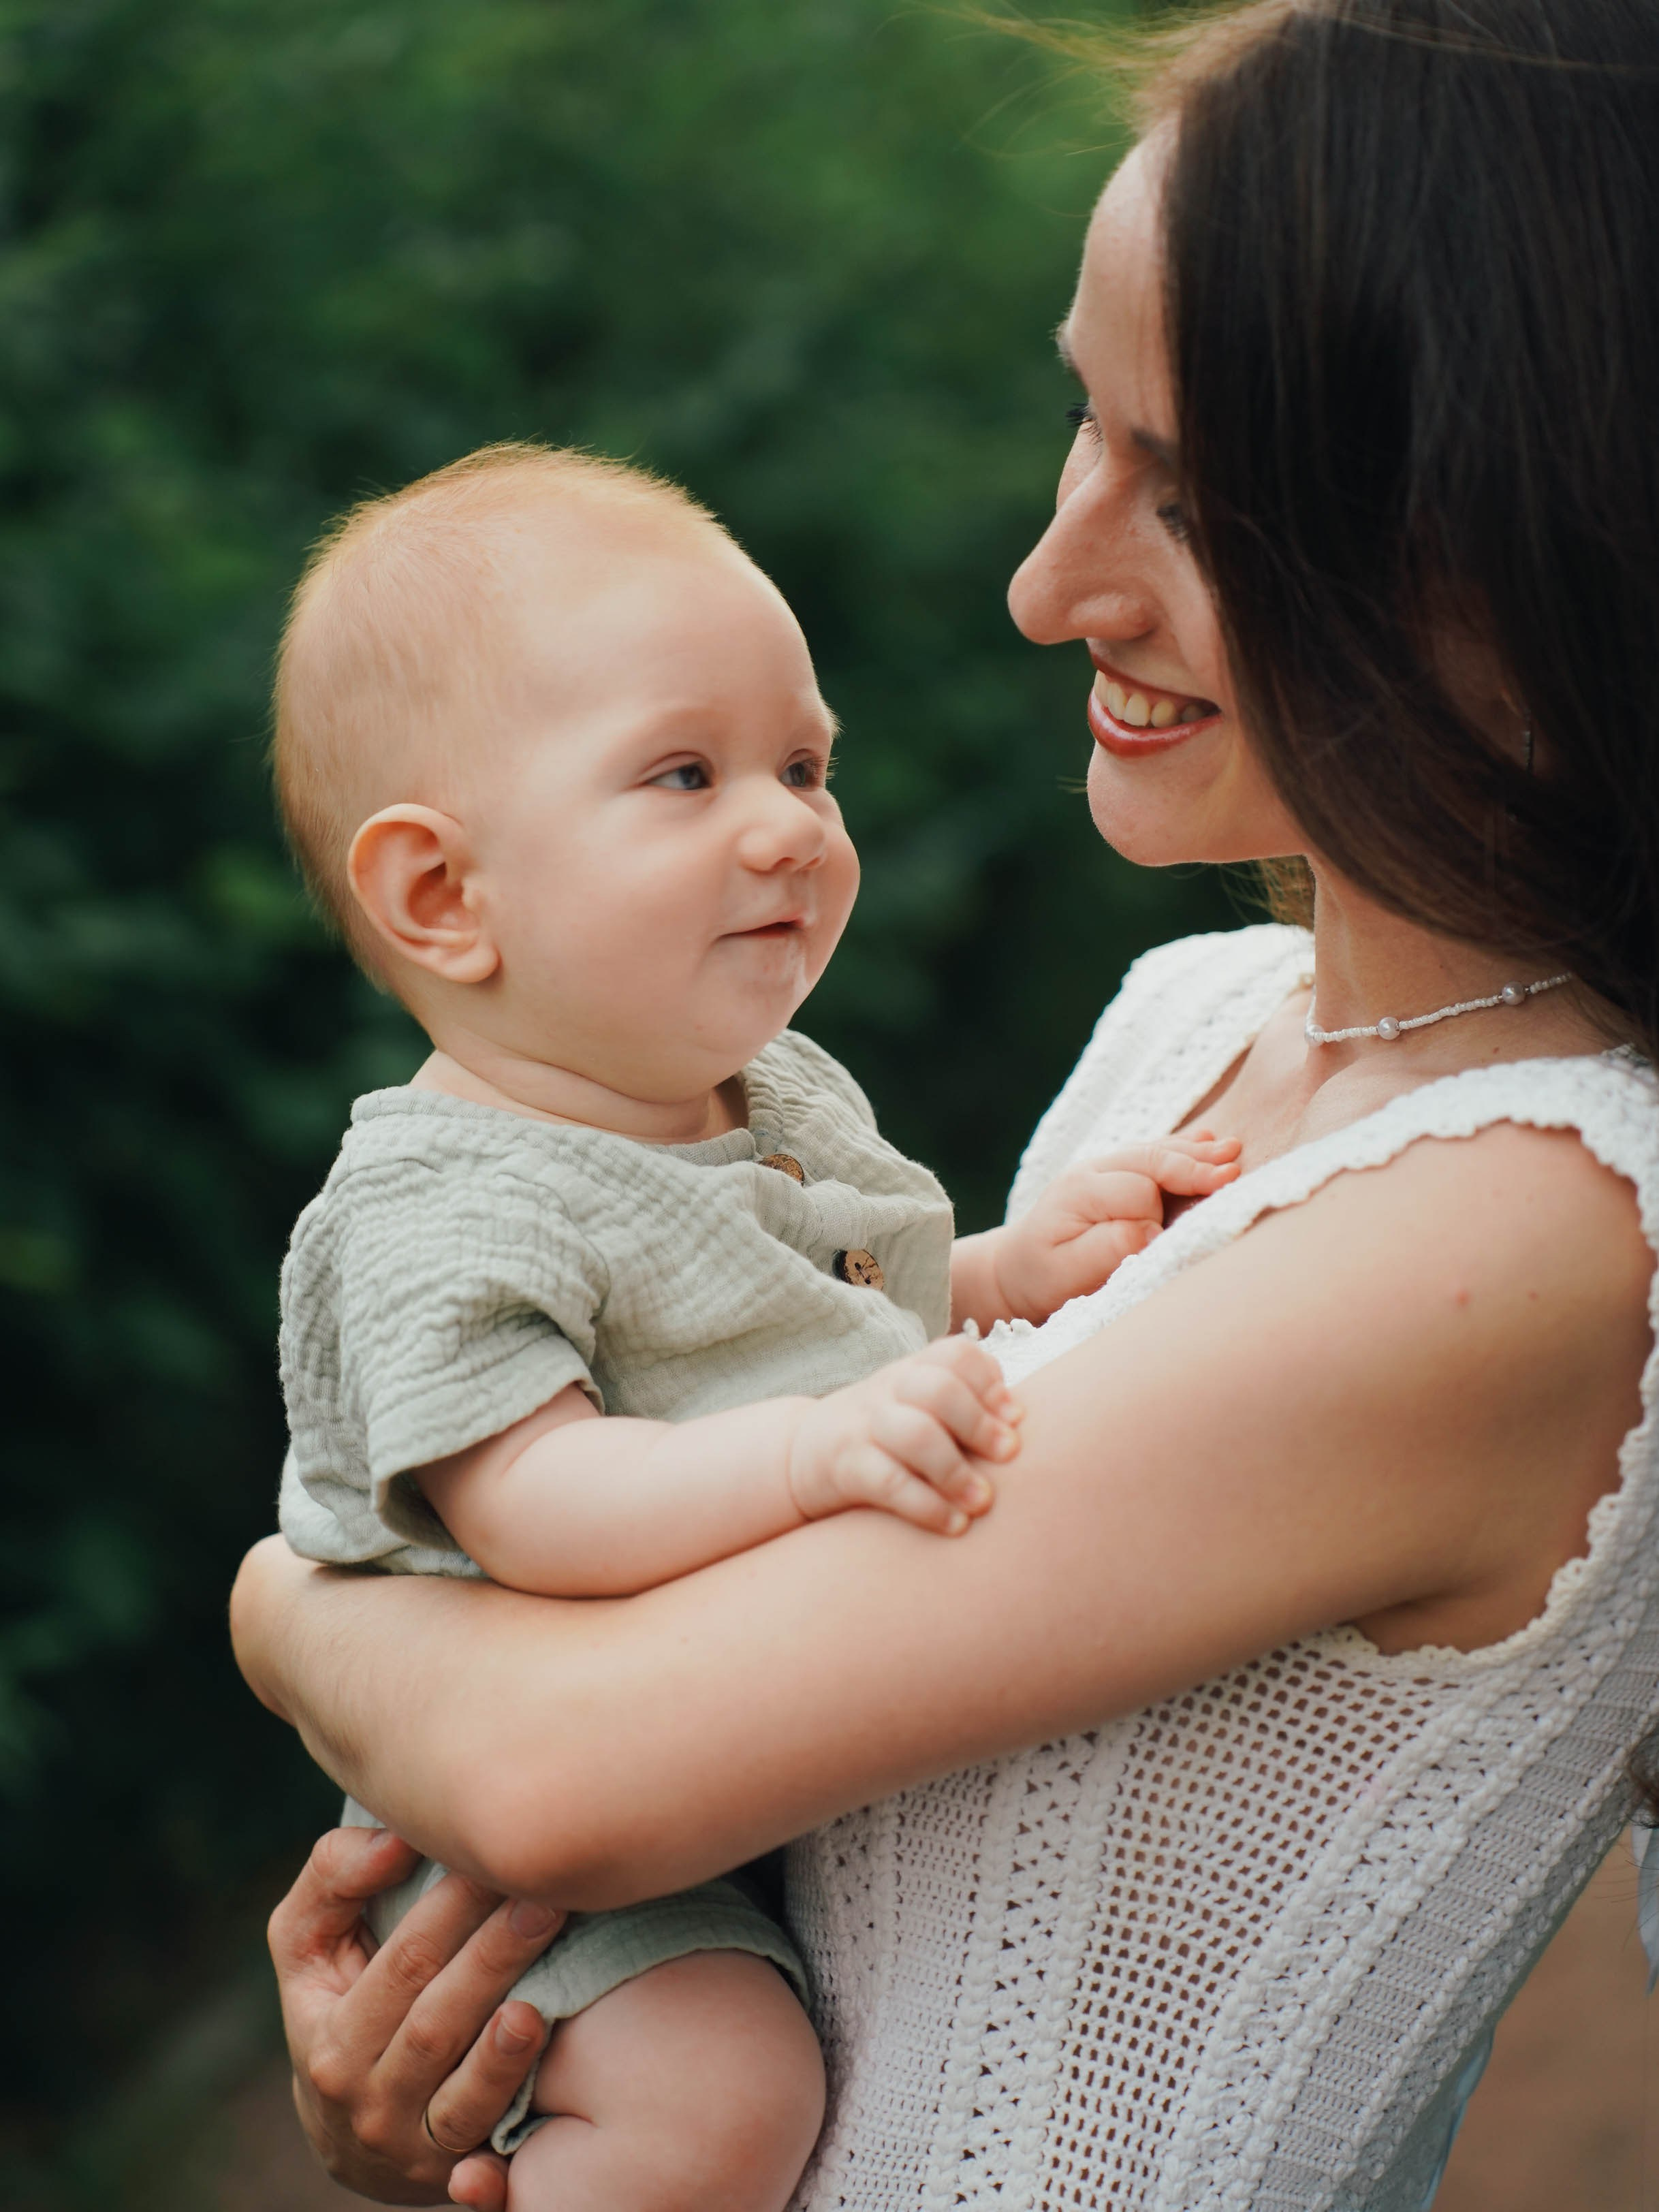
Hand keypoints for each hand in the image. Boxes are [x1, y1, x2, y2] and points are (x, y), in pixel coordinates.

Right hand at [269, 1823, 562, 2206]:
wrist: (349, 2133)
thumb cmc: (336, 2003)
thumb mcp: (308, 1944)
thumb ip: (333, 1878)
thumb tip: (394, 1837)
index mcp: (329, 2038)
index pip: (400, 1964)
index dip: (449, 1907)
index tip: (494, 1855)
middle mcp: (366, 2100)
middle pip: (437, 2021)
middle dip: (492, 1953)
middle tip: (546, 1895)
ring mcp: (412, 2145)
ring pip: (463, 2090)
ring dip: (507, 2039)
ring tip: (544, 1975)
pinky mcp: (453, 2176)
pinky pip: (485, 2149)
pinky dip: (510, 2097)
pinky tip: (538, 2041)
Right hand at [786, 1335, 1019, 1533]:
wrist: (799, 1454)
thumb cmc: (884, 1437)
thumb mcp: (918, 1408)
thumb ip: (966, 1410)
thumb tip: (1028, 1430)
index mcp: (913, 1371)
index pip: (957, 1355)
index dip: (990, 1383)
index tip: (1017, 1419)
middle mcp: (888, 1390)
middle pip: (938, 1389)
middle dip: (979, 1423)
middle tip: (1009, 1456)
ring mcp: (863, 1425)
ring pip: (913, 1434)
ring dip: (956, 1471)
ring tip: (983, 1502)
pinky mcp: (843, 1466)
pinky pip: (887, 1481)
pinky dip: (926, 1505)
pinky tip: (954, 1525)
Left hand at [989, 1132, 1241, 1323]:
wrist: (1016, 1269)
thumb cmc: (1044, 1277)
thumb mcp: (1068, 1272)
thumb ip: (1108, 1249)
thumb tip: (1151, 1230)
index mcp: (1080, 1191)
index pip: (1136, 1193)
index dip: (1156, 1216)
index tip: (1161, 1244)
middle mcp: (1092, 1170)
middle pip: (1150, 1159)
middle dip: (1191, 1166)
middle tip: (1232, 1172)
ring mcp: (1104, 1167)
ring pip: (1155, 1151)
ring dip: (1194, 1153)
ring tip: (1231, 1150)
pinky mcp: (1115, 1174)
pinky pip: (1153, 1154)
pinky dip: (1182, 1149)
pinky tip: (1208, 1142)